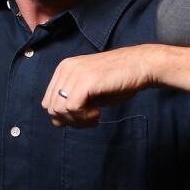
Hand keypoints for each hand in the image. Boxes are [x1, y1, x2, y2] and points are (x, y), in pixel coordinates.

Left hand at [43, 45, 159, 127]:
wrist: (140, 66)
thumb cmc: (119, 80)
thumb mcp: (90, 93)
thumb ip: (73, 104)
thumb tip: (57, 123)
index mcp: (64, 68)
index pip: (48, 101)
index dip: (64, 116)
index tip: (84, 117)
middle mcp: (65, 68)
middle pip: (51, 107)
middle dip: (70, 120)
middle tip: (90, 120)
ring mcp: (74, 73)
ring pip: (59, 110)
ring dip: (78, 120)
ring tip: (95, 117)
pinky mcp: (85, 80)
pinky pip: (72, 108)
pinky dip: (84, 117)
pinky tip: (98, 113)